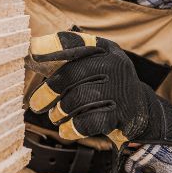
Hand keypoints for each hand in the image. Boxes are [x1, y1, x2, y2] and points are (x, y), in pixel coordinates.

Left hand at [27, 31, 171, 148]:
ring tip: (56, 116)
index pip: (75, 43)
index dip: (52, 47)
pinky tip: (67, 129)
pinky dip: (73, 128)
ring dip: (60, 111)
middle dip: (48, 92)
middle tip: (37, 104)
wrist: (140, 110)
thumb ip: (67, 59)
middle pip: (70, 75)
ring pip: (77, 99)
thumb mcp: (94, 66)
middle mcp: (115, 64)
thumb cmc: (106, 86)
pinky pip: (89, 122)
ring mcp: (120, 89)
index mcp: (104, 49)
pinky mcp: (123, 114)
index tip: (32, 51)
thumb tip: (31, 53)